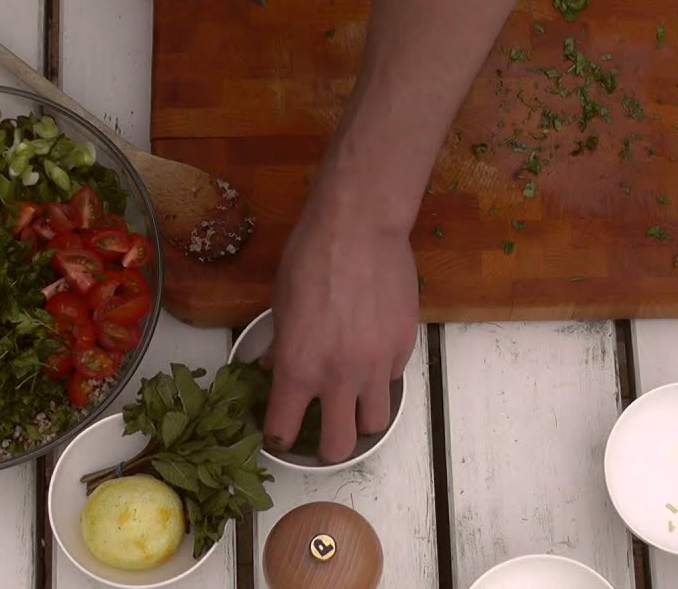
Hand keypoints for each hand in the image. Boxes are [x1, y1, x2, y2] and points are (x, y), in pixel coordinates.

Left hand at [261, 184, 418, 463]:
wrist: (359, 227)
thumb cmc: (309, 257)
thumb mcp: (280, 304)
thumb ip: (280, 345)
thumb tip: (274, 367)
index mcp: (297, 367)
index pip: (284, 428)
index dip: (279, 435)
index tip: (280, 432)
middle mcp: (337, 376)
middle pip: (339, 446)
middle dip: (329, 449)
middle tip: (325, 438)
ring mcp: (375, 365)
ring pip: (375, 423)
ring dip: (362, 418)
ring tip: (355, 400)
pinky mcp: (403, 347)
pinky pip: (391, 380)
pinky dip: (380, 378)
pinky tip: (372, 355)